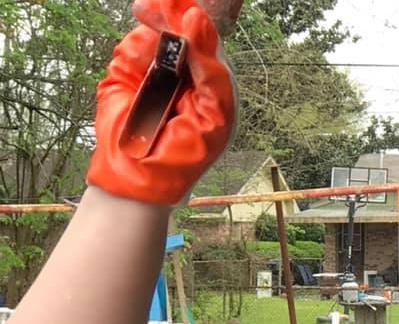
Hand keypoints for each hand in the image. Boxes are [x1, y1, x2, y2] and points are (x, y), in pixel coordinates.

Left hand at [86, 0, 235, 205]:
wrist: (129, 178)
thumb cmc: (125, 136)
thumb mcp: (124, 80)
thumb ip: (139, 51)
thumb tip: (152, 23)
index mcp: (181, 82)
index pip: (186, 42)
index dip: (174, 17)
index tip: (154, 1)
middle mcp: (201, 92)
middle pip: (203, 46)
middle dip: (182, 19)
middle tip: (160, 1)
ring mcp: (215, 107)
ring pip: (214, 59)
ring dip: (195, 31)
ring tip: (176, 9)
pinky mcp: (221, 121)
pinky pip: (217, 81)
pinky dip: (206, 54)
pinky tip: (193, 27)